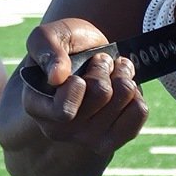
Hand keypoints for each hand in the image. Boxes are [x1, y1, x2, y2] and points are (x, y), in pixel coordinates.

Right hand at [22, 17, 148, 154]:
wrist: (87, 57)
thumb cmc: (66, 47)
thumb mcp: (51, 35)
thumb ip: (47, 48)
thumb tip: (57, 77)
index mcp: (36, 106)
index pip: (64, 111)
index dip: (79, 85)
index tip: (78, 73)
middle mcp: (58, 129)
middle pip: (102, 94)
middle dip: (104, 68)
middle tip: (97, 63)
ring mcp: (86, 138)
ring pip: (124, 97)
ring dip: (122, 75)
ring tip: (111, 72)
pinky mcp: (112, 140)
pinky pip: (140, 112)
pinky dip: (137, 92)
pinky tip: (122, 89)